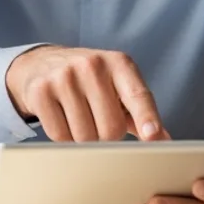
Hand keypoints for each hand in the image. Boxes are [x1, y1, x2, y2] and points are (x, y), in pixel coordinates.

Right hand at [4, 46, 170, 141]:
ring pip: (85, 137)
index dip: (146, 117)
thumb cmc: (90, 81)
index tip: (153, 136)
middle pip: (111, 127)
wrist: (42, 64)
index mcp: (118, 63)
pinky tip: (63, 120)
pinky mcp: (41, 91)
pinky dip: (65, 139)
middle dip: (108, 136)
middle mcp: (92, 65)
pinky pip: (60, 136)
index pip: (137, 94)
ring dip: (85, 140)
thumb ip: (140, 112)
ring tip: (80, 119)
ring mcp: (64, 76)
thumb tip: (163, 138)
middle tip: (100, 123)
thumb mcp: (117, 86)